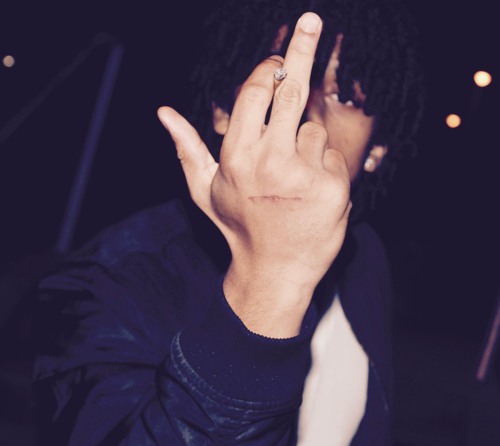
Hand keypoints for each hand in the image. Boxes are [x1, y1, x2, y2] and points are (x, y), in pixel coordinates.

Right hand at [158, 12, 350, 337]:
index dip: (270, 67)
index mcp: (237, 155)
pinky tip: (311, 192)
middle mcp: (270, 160)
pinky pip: (334, 157)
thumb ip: (187, 149)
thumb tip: (164, 114)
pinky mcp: (334, 188)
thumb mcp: (205, 191)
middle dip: (302, 48)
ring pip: (314, 129)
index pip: (256, 91)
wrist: (275, 270)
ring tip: (293, 179)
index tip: (278, 55)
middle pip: (291, 88)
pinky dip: (326, 167)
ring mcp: (304, 174)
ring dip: (307, 143)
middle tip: (313, 19)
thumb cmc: (239, 227)